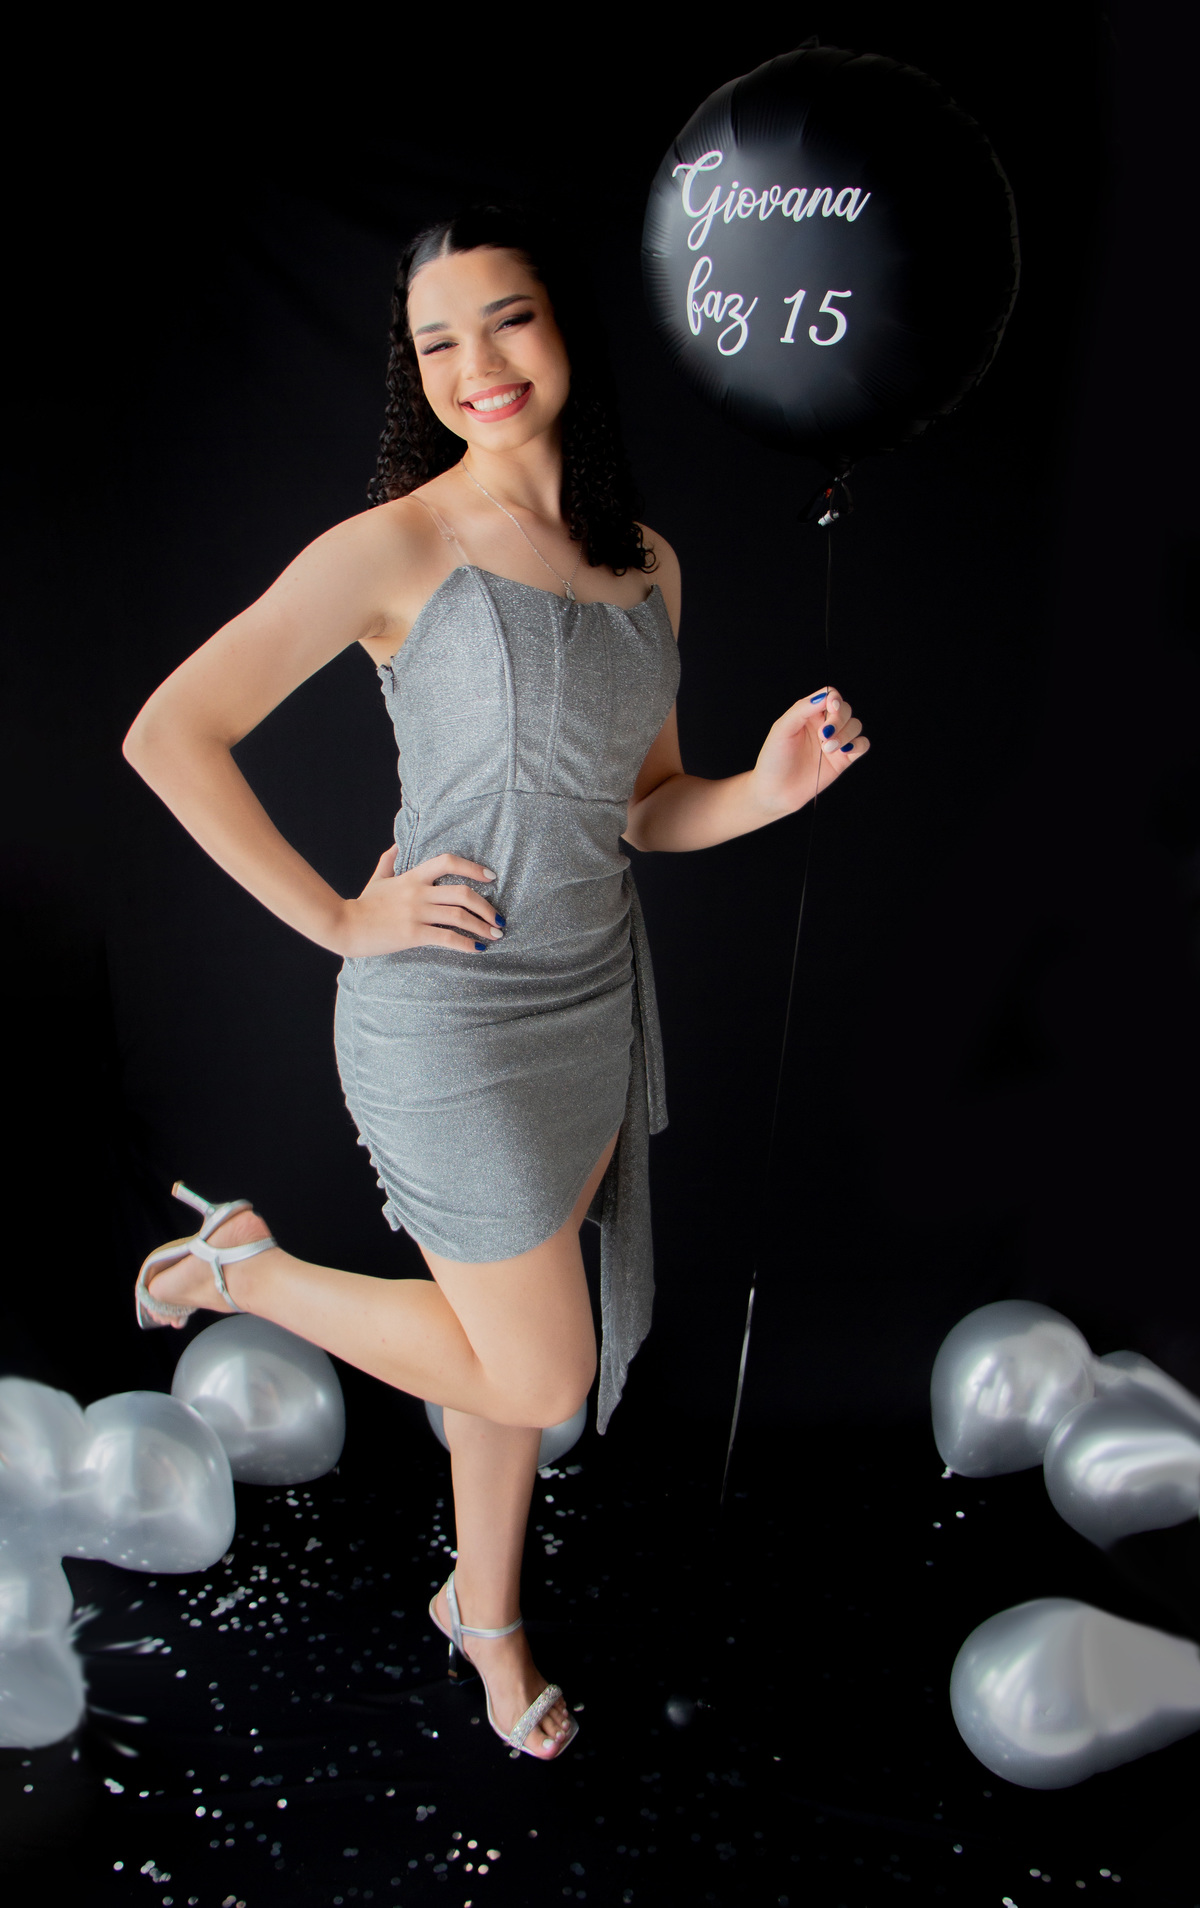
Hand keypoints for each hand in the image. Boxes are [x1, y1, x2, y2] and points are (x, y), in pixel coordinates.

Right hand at [337, 849, 505, 956]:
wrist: (345, 925)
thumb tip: (397, 844)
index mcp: (413, 877)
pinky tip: (478, 949)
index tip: (491, 878)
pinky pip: (447, 938)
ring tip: (496, 935)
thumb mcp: (378, 879)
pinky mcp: (413, 934)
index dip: (473, 867)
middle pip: (463, 893)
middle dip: (487, 907)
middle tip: (499, 918)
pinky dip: (467, 944)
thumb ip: (389, 860)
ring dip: (483, 926)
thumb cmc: (363, 904)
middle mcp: (418, 892)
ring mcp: (416, 913)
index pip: (448, 861)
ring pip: (460, 916)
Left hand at [750, 685, 868, 817]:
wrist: (775, 791)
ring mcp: (834, 742)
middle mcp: (823, 726)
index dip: (834, 699)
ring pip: (855, 726)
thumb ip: (802, 709)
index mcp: (808, 715)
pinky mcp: (842, 760)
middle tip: (824, 735)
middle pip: (845, 710)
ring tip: (827, 748)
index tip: (831, 707)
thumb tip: (826, 696)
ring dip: (845, 734)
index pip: (830, 696)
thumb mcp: (782, 728)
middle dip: (839, 720)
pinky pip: (862, 745)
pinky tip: (845, 751)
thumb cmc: (774, 759)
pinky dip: (858, 744)